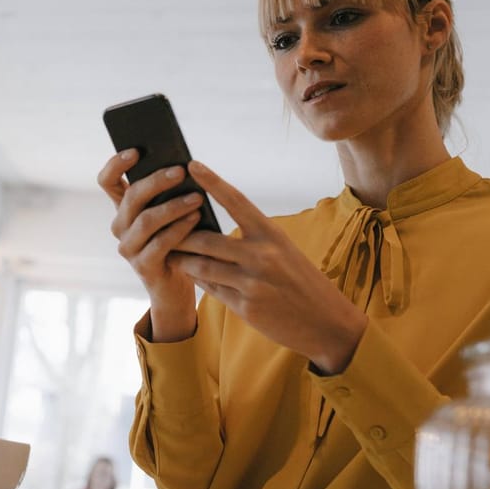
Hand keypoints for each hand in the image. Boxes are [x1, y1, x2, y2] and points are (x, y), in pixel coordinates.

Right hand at [98, 149, 204, 340]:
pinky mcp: (143, 266)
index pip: (107, 180)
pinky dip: (179, 229)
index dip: (116, 163)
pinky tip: (195, 219)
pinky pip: (160, 243)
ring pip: (146, 220)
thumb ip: (168, 193)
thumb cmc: (177, 241)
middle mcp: (119, 226)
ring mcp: (128, 248)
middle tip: (180, 171)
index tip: (136, 150)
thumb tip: (183, 164)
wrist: (175, 286)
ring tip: (197, 197)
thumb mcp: (169, 213)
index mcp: (122, 208)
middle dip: (156, 181)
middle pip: (131, 197)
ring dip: (173, 206)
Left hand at [170, 161, 367, 373]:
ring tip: (169, 254)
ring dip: (181, 260)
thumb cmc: (302, 282)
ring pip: (201, 266)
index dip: (212, 182)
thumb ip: (251, 241)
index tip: (192, 165)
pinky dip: (198, 281)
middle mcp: (261, 255)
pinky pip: (211, 289)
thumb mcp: (283, 252)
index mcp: (272, 234)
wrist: (327, 323)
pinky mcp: (245, 307)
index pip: (236, 201)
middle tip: (161, 225)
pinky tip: (191, 275)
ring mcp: (252, 282)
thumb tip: (210, 230)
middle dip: (181, 235)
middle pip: (206, 239)